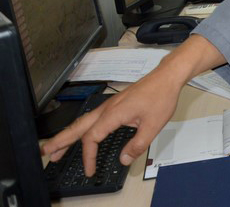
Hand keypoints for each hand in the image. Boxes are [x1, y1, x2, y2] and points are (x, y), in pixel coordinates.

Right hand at [41, 35, 222, 175]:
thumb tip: (124, 159)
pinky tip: (81, 134)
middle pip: (78, 127)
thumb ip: (137, 144)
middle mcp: (107, 109)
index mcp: (114, 114)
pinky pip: (91, 118)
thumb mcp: (153, 125)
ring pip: (83, 121)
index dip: (88, 156)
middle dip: (61, 140)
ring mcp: (109, 105)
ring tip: (57, 147)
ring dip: (68, 134)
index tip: (90, 169)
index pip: (92, 138)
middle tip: (46, 153)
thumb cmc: (161, 96)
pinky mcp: (114, 104)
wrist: (167, 76)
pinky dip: (81, 128)